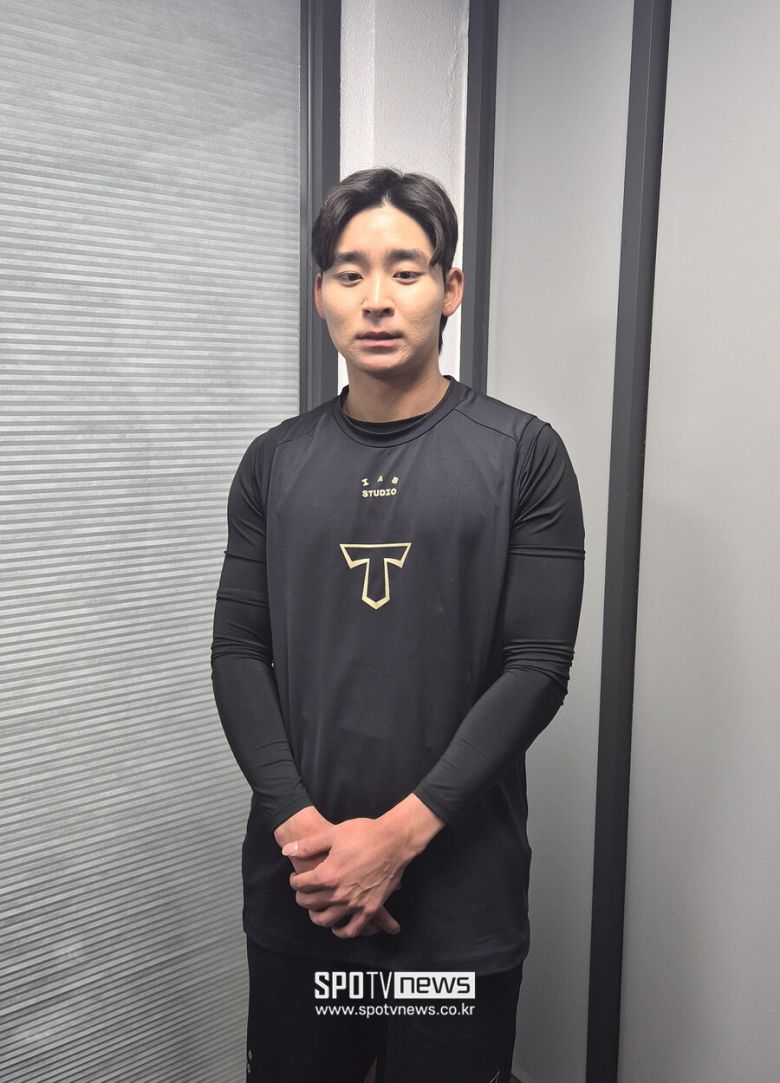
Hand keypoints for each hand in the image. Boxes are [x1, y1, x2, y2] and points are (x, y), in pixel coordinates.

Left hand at [274, 806, 390, 935]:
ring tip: (314, 909)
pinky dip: (341, 931)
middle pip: (310, 903)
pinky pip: (352, 929)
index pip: (301, 885)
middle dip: (301, 897)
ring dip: (315, 916)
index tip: (295, 878)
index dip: (294, 881)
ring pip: (326, 920)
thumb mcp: (332, 834)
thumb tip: (285, 850)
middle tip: (302, 892)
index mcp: (327, 875)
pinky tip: (336, 926)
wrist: (394, 840)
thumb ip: (307, 846)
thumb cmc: (364, 833)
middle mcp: (338, 893)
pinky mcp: (370, 909)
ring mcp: (355, 904)